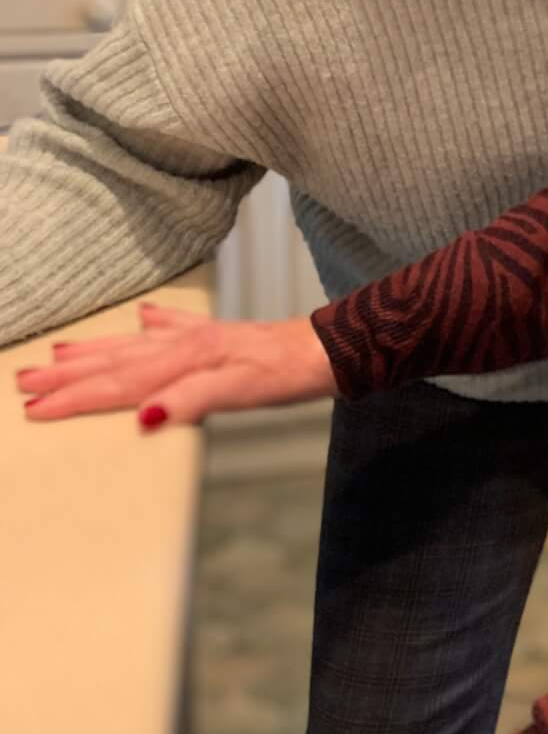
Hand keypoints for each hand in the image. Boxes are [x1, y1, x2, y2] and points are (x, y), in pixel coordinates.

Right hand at [15, 302, 337, 426]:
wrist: (331, 349)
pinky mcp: (219, 336)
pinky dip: (150, 325)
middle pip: (115, 363)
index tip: (35, 409)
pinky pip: (172, 328)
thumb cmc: (290, 372)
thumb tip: (143, 415)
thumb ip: (193, 400)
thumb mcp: (243, 391)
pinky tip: (141, 318)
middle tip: (22, 382)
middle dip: (67, 375)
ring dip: (94, 352)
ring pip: (133, 346)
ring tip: (57, 354)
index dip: (75, 399)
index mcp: (185, 360)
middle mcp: (186, 345)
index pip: (119, 385)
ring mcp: (200, 338)